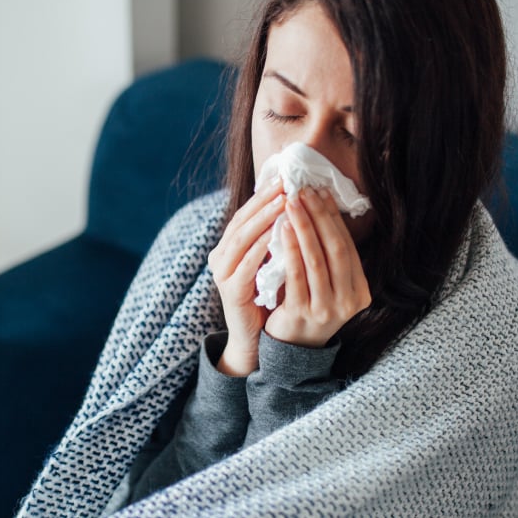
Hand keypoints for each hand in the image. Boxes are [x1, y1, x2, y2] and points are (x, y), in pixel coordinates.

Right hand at [208, 178, 283, 375]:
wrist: (255, 339)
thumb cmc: (268, 298)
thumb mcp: (272, 263)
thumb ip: (276, 238)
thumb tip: (297, 205)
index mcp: (229, 247)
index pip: (246, 214)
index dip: (264, 195)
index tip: (285, 178)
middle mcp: (220, 257)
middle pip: (242, 221)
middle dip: (265, 201)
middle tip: (285, 183)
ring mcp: (222, 274)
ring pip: (241, 239)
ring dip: (263, 219)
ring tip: (284, 202)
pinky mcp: (230, 291)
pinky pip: (245, 265)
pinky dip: (260, 249)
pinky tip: (276, 236)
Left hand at [264, 187, 371, 347]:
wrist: (291, 349)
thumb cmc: (307, 306)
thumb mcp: (328, 284)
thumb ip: (329, 256)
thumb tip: (321, 206)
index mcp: (361, 292)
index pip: (348, 246)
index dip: (334, 218)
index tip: (320, 192)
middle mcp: (349, 302)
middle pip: (336, 250)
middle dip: (320, 217)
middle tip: (305, 191)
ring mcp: (327, 310)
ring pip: (317, 260)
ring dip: (305, 227)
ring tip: (292, 203)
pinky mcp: (303, 314)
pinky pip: (297, 275)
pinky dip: (291, 249)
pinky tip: (282, 229)